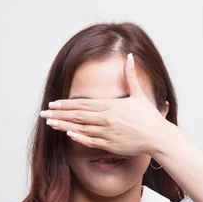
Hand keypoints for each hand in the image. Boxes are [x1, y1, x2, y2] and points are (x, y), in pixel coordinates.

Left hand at [38, 53, 168, 155]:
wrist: (158, 136)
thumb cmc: (149, 117)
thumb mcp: (139, 94)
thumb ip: (130, 76)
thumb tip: (129, 56)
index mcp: (112, 105)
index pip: (83, 104)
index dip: (67, 104)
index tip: (54, 103)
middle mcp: (107, 118)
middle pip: (78, 116)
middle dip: (59, 114)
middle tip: (44, 113)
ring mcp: (108, 132)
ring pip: (81, 128)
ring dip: (64, 126)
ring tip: (50, 124)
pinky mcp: (111, 145)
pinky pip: (91, 141)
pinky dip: (79, 138)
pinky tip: (68, 134)